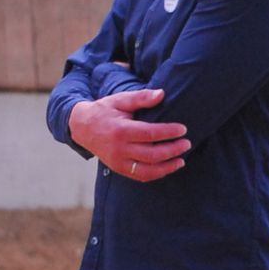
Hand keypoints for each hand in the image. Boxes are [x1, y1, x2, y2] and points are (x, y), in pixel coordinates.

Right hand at [68, 89, 189, 181]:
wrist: (82, 127)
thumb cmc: (105, 111)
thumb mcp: (120, 100)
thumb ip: (141, 97)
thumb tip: (161, 94)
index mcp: (120, 130)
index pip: (150, 134)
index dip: (169, 132)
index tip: (183, 129)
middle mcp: (119, 149)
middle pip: (152, 154)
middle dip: (172, 150)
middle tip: (187, 144)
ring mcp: (118, 162)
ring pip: (147, 170)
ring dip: (167, 167)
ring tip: (182, 160)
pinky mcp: (118, 169)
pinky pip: (140, 176)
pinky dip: (156, 174)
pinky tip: (168, 167)